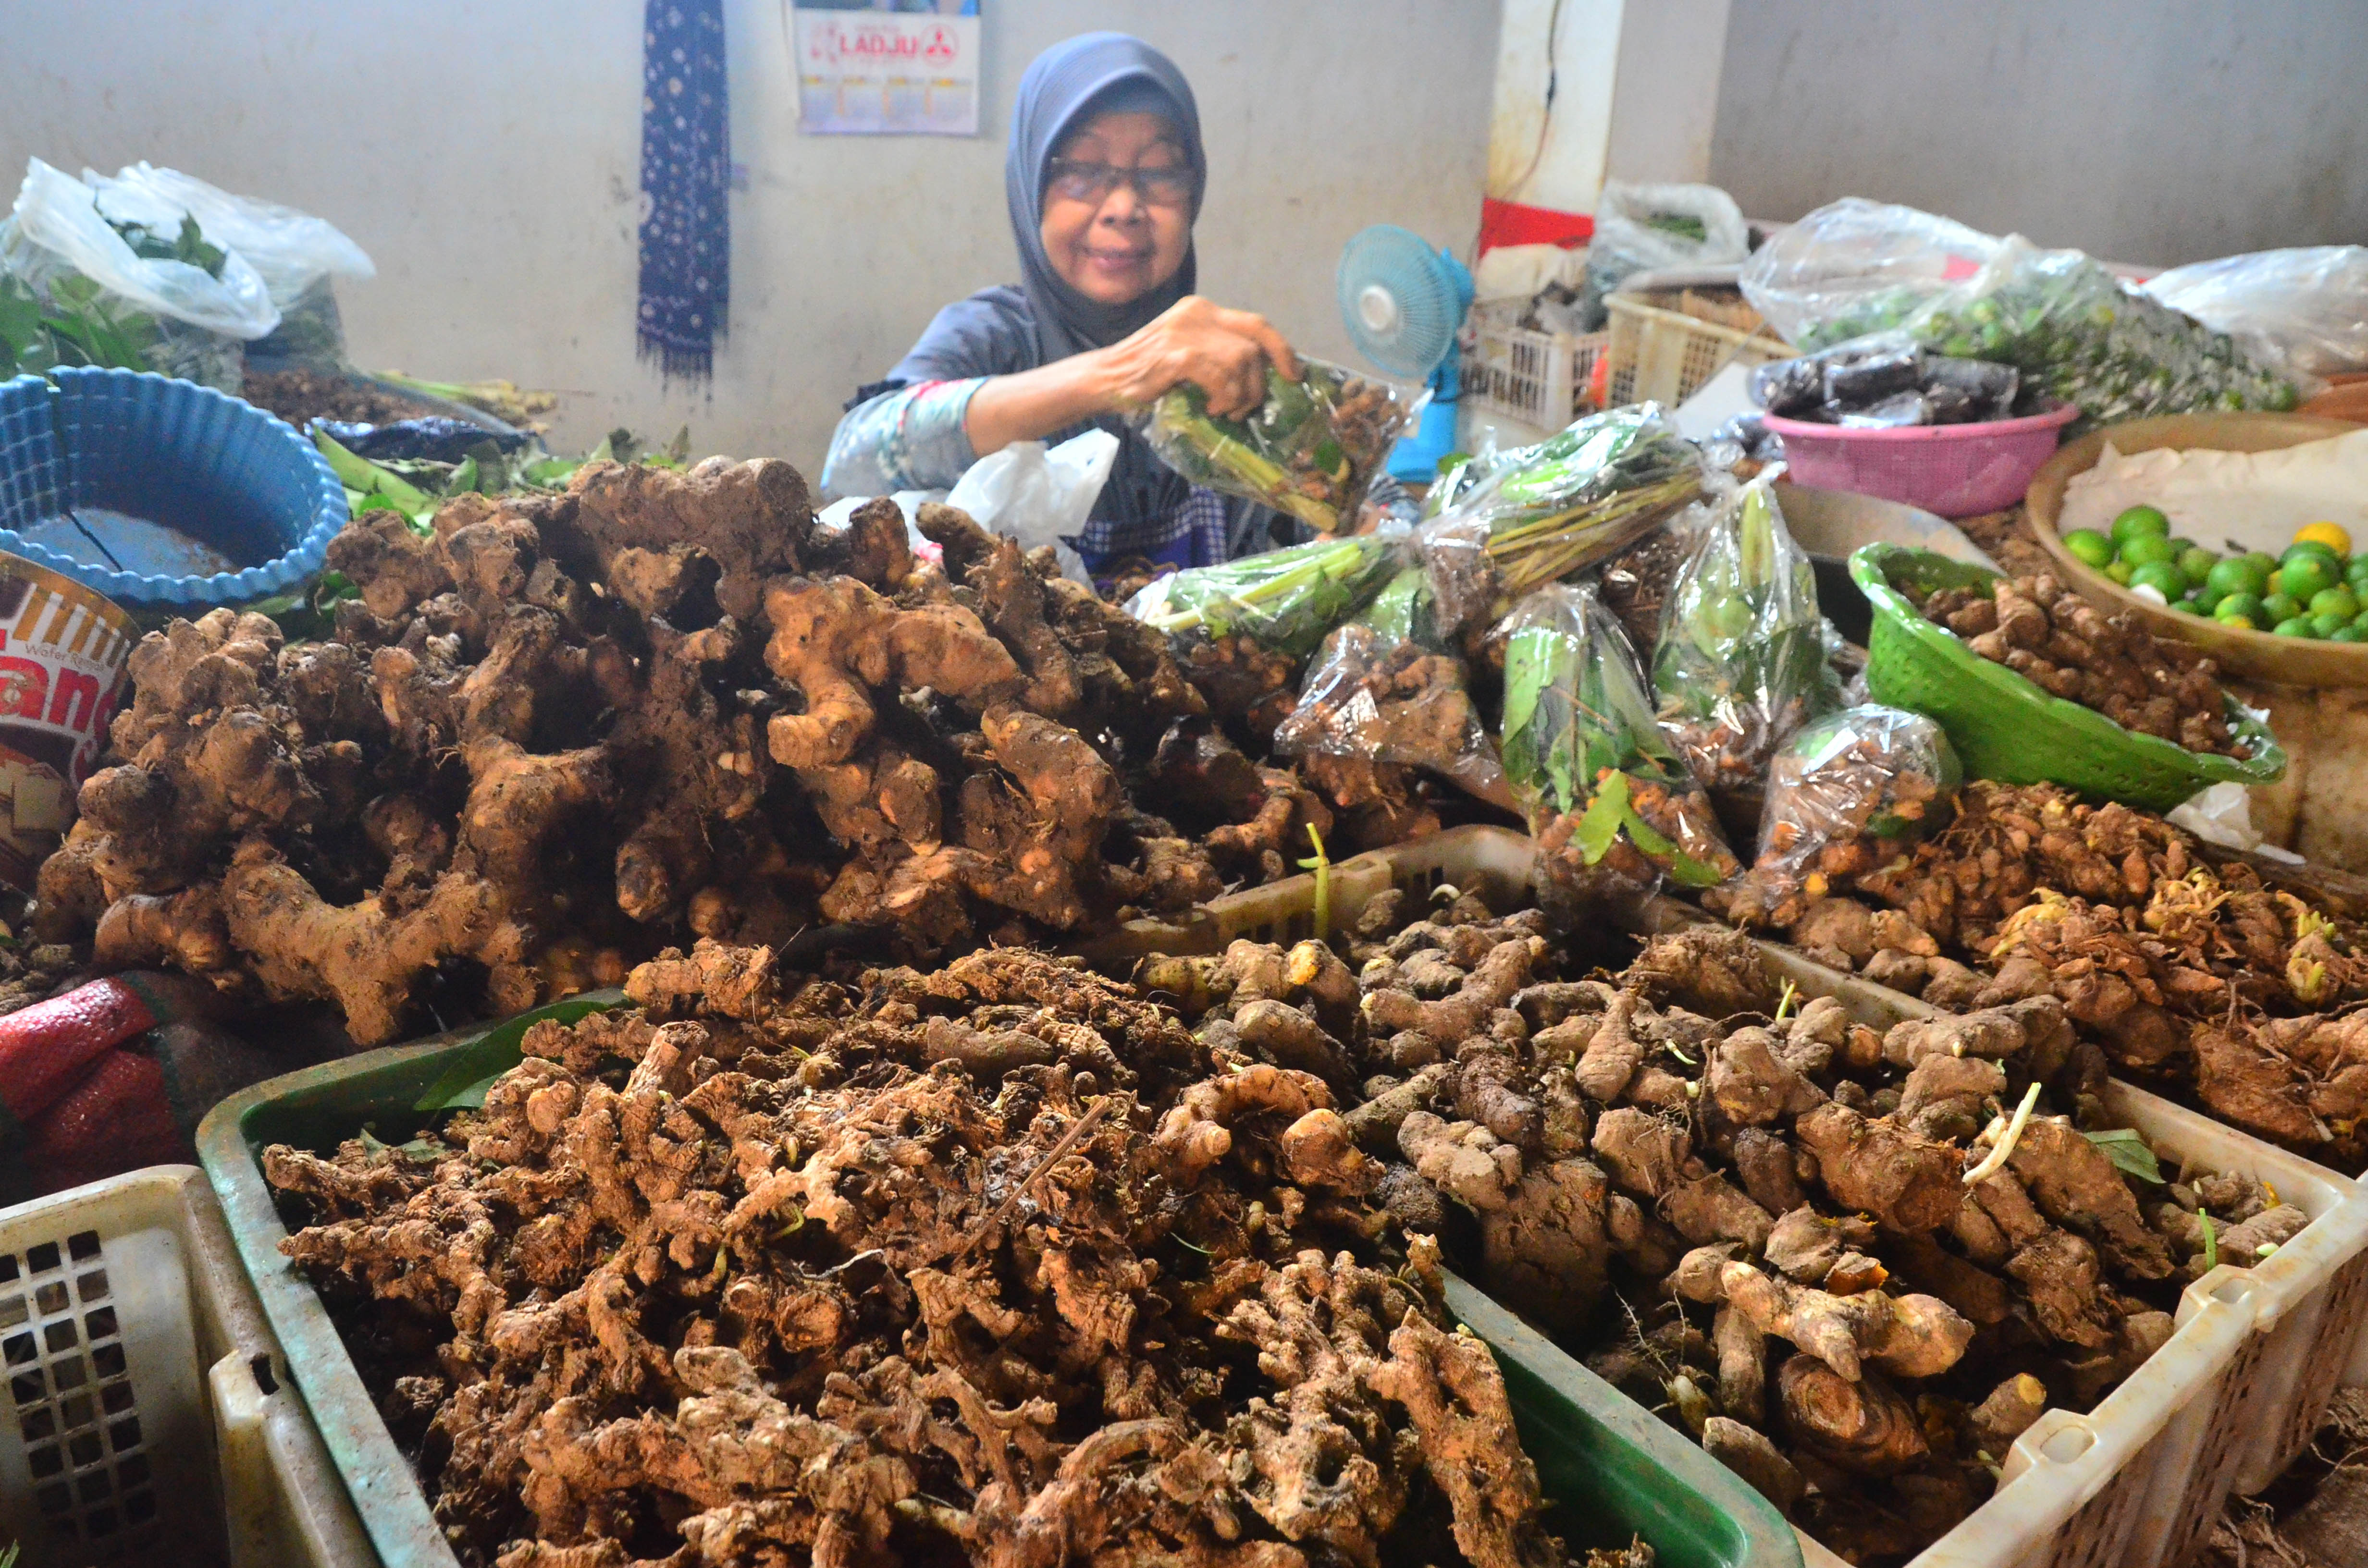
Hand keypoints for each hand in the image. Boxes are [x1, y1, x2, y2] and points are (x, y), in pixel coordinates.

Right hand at [1097, 295, 1300, 418]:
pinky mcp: (1176, 355)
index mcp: (1202, 310)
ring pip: (1241, 362)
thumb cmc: (1145, 373)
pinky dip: (1223, 398)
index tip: (1293, 374)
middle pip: (1254, 344)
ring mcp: (1186, 332)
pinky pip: (1220, 377)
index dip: (1281, 348)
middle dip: (1260, 381)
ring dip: (1241, 395)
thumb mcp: (1187, 352)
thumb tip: (1260, 374)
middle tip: (1250, 407)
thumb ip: (1218, 353)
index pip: (1256, 323)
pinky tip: (1210, 408)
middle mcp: (1197, 313)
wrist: (1104, 378)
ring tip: (1224, 410)